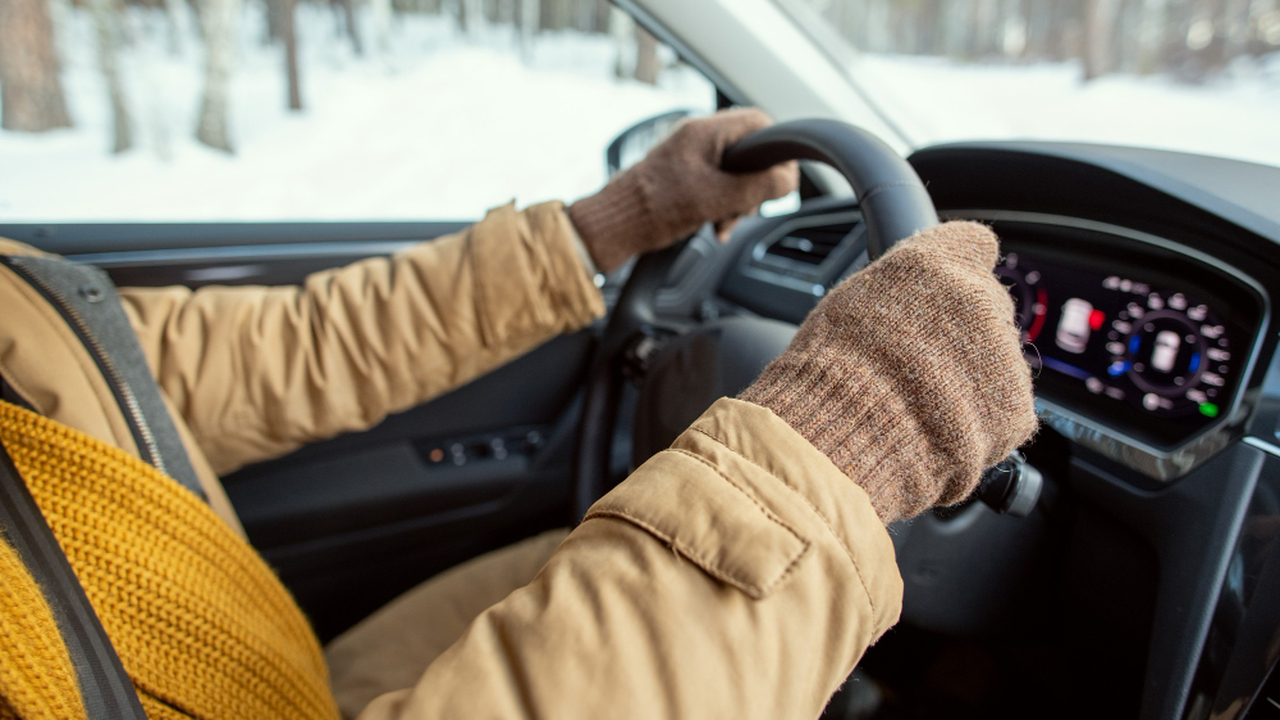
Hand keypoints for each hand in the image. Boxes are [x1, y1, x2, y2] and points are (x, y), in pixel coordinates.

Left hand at [569, 108, 798, 273]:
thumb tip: (789, 180)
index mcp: (706, 131)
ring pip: (733, 173)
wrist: (614, 225)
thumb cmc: (654, 208)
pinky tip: (714, 226)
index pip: (759, 122)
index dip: (776, 150)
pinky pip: (715, 186)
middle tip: (745, 209)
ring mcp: (688, 157)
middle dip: (753, 186)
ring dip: (736, 201)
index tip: (780, 179)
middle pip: (748, 153)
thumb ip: (758, 187)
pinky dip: (720, 206)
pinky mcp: (681, 177)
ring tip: (724, 223)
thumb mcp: (716, 198)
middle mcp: (697, 138)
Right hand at [738, 222, 1037, 523]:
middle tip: (918, 363)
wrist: (851, 432)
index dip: (959, 269)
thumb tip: (906, 296)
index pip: (972, 243)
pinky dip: (979, 424)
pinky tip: (937, 432)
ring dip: (969, 381)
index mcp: (937, 262)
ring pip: (996, 363)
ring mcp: (1005, 353)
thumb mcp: (849, 303)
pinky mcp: (1016, 407)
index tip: (945, 289)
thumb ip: (896, 289)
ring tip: (919, 406)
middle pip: (986, 307)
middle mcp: (980, 297)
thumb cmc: (833, 370)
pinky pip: (1002, 411)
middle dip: (962, 333)